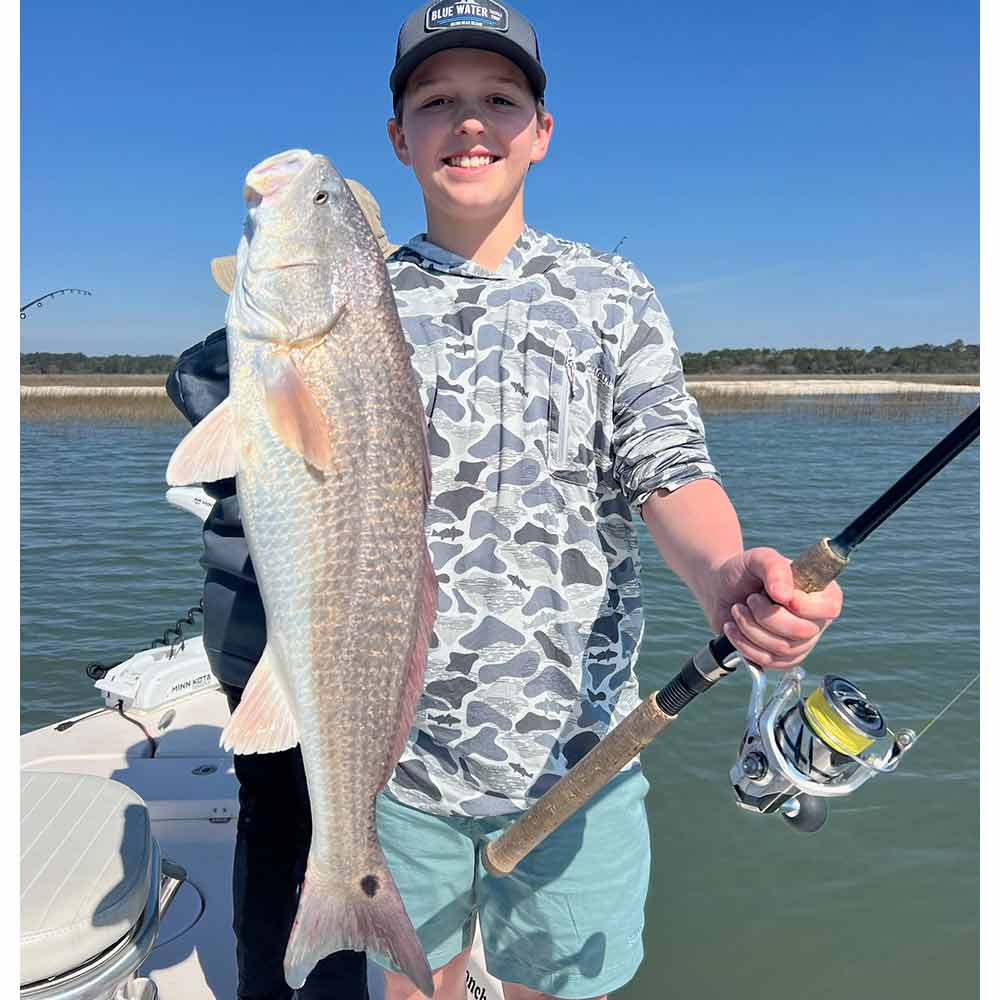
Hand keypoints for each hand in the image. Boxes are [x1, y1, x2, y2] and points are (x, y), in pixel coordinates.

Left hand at [709, 547, 842, 669]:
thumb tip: (784, 595)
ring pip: (783, 649)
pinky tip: (733, 627)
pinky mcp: (781, 658)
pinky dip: (744, 644)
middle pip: (802, 632)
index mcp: (821, 593)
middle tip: (750, 599)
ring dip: (750, 628)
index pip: (829, 608)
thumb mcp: (758, 558)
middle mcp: (816, 620)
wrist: (721, 589)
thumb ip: (774, 568)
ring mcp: (800, 643)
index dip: (801, 605)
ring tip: (738, 610)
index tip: (773, 594)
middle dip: (766, 615)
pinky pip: (768, 661)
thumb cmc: (745, 571)